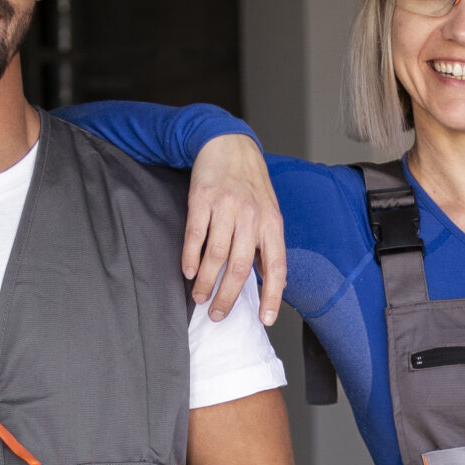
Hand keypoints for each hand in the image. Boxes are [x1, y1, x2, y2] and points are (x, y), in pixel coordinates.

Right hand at [183, 133, 286, 328]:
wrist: (229, 144)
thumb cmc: (250, 185)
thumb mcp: (269, 212)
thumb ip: (267, 245)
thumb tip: (272, 284)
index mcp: (272, 224)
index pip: (276, 267)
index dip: (272, 296)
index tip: (265, 319)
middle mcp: (252, 217)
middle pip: (240, 268)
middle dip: (228, 297)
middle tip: (217, 315)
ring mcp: (226, 207)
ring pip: (216, 255)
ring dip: (206, 282)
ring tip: (200, 298)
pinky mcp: (203, 199)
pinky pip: (195, 235)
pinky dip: (191, 258)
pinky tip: (189, 272)